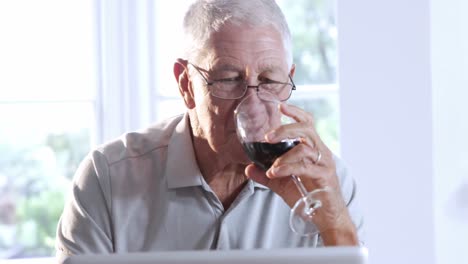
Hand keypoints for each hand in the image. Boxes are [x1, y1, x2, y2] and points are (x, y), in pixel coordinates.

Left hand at [245, 103, 357, 243]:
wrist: (328, 218)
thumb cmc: (309, 197)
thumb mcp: (283, 184)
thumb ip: (266, 175)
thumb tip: (248, 168)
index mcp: (313, 149)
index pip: (307, 124)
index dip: (296, 113)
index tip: (281, 106)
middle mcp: (321, 152)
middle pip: (306, 130)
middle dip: (286, 129)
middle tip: (268, 137)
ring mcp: (324, 164)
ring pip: (305, 148)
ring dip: (284, 156)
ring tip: (271, 167)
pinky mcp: (325, 177)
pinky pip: (305, 167)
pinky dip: (288, 168)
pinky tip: (275, 173)